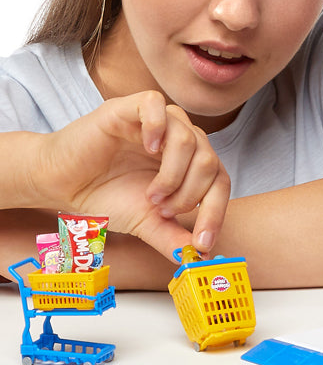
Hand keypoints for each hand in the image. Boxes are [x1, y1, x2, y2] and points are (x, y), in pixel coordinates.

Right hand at [34, 91, 229, 259]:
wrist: (60, 182)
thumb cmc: (105, 196)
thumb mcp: (145, 223)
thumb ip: (172, 238)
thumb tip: (200, 260)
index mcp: (189, 163)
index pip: (219, 181)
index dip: (216, 212)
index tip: (203, 243)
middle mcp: (179, 138)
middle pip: (209, 160)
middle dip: (188, 194)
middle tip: (160, 209)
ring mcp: (158, 121)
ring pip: (188, 138)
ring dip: (172, 174)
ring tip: (150, 193)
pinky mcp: (129, 107)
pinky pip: (157, 104)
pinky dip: (157, 128)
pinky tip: (147, 148)